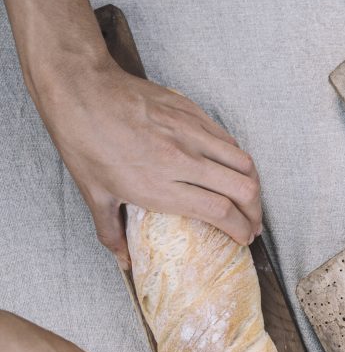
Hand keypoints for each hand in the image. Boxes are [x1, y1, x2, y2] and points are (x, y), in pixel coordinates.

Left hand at [31, 59, 260, 267]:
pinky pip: (229, 140)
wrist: (81, 90)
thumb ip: (112, 232)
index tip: (243, 239)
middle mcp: (182, 160)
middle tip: (253, 225)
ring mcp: (191, 133)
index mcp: (160, 185)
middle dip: (256, 214)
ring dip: (254, 187)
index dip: (240, 229)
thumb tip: (123, 261)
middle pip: (243, 189)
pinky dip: (239, 160)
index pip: (220, 211)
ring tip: (251, 200)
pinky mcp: (193, 113)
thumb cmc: (84, 141)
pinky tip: (233, 170)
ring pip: (244, 163)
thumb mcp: (94, 194)